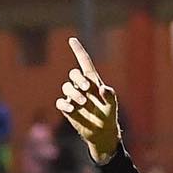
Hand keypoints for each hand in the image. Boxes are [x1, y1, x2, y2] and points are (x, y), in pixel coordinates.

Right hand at [56, 38, 119, 164]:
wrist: (102, 133)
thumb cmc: (108, 116)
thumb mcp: (113, 106)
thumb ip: (110, 95)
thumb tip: (102, 88)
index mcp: (92, 82)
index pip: (84, 63)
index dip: (78, 51)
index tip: (72, 40)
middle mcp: (81, 87)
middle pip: (74, 74)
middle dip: (79, 79)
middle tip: (88, 89)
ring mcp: (73, 98)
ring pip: (66, 87)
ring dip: (74, 93)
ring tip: (84, 102)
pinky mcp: (68, 109)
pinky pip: (60, 103)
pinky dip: (64, 104)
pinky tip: (72, 108)